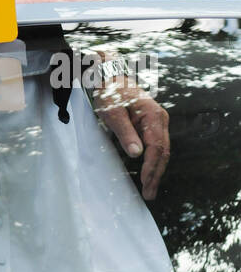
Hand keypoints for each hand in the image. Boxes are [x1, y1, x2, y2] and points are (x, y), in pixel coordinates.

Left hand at [93, 79, 169, 200]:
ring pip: (161, 150)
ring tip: (149, 189)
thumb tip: (137, 155)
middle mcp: (160, 119)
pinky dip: (153, 161)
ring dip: (156, 170)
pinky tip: (148, 173)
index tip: (145, 183)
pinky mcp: (152, 124)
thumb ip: (125, 133)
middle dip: (156, 174)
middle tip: (149, 194)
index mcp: (153, 115)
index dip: (151, 167)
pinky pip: (156, 146)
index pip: (157, 147)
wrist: (109, 77)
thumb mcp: (113, 113)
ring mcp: (158, 121)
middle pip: (163, 152)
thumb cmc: (109, 93)